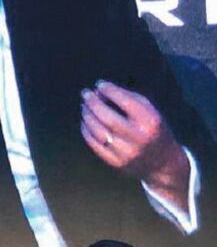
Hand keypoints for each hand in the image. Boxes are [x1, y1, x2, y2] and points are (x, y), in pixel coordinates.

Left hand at [80, 80, 189, 210]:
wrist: (163, 163)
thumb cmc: (153, 130)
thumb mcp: (151, 112)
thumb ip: (129, 99)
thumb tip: (100, 90)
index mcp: (151, 122)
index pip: (127, 103)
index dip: (111, 91)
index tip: (99, 84)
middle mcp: (139, 138)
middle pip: (109, 118)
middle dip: (94, 104)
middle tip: (85, 94)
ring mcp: (127, 152)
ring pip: (99, 132)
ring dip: (87, 116)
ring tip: (84, 107)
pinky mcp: (116, 162)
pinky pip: (95, 145)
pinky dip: (87, 131)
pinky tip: (85, 122)